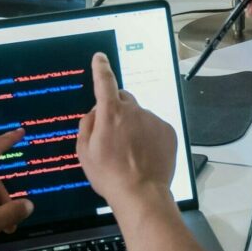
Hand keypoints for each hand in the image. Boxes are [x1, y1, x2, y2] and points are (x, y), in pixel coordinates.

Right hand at [77, 53, 177, 210]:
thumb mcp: (84, 152)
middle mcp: (134, 111)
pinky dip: (147, 135)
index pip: (104, 82)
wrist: (141, 192)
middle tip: (111, 133)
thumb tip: (95, 112)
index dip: (100, 68)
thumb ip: (87, 125)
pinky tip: (143, 154)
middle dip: (115, 109)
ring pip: (138, 115)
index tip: (100, 58)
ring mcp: (152, 120)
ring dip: (132, 126)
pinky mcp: (166, 130)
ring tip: (129, 152)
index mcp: (110, 114)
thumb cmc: (109, 175)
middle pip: (122, 99)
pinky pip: (153, 126)